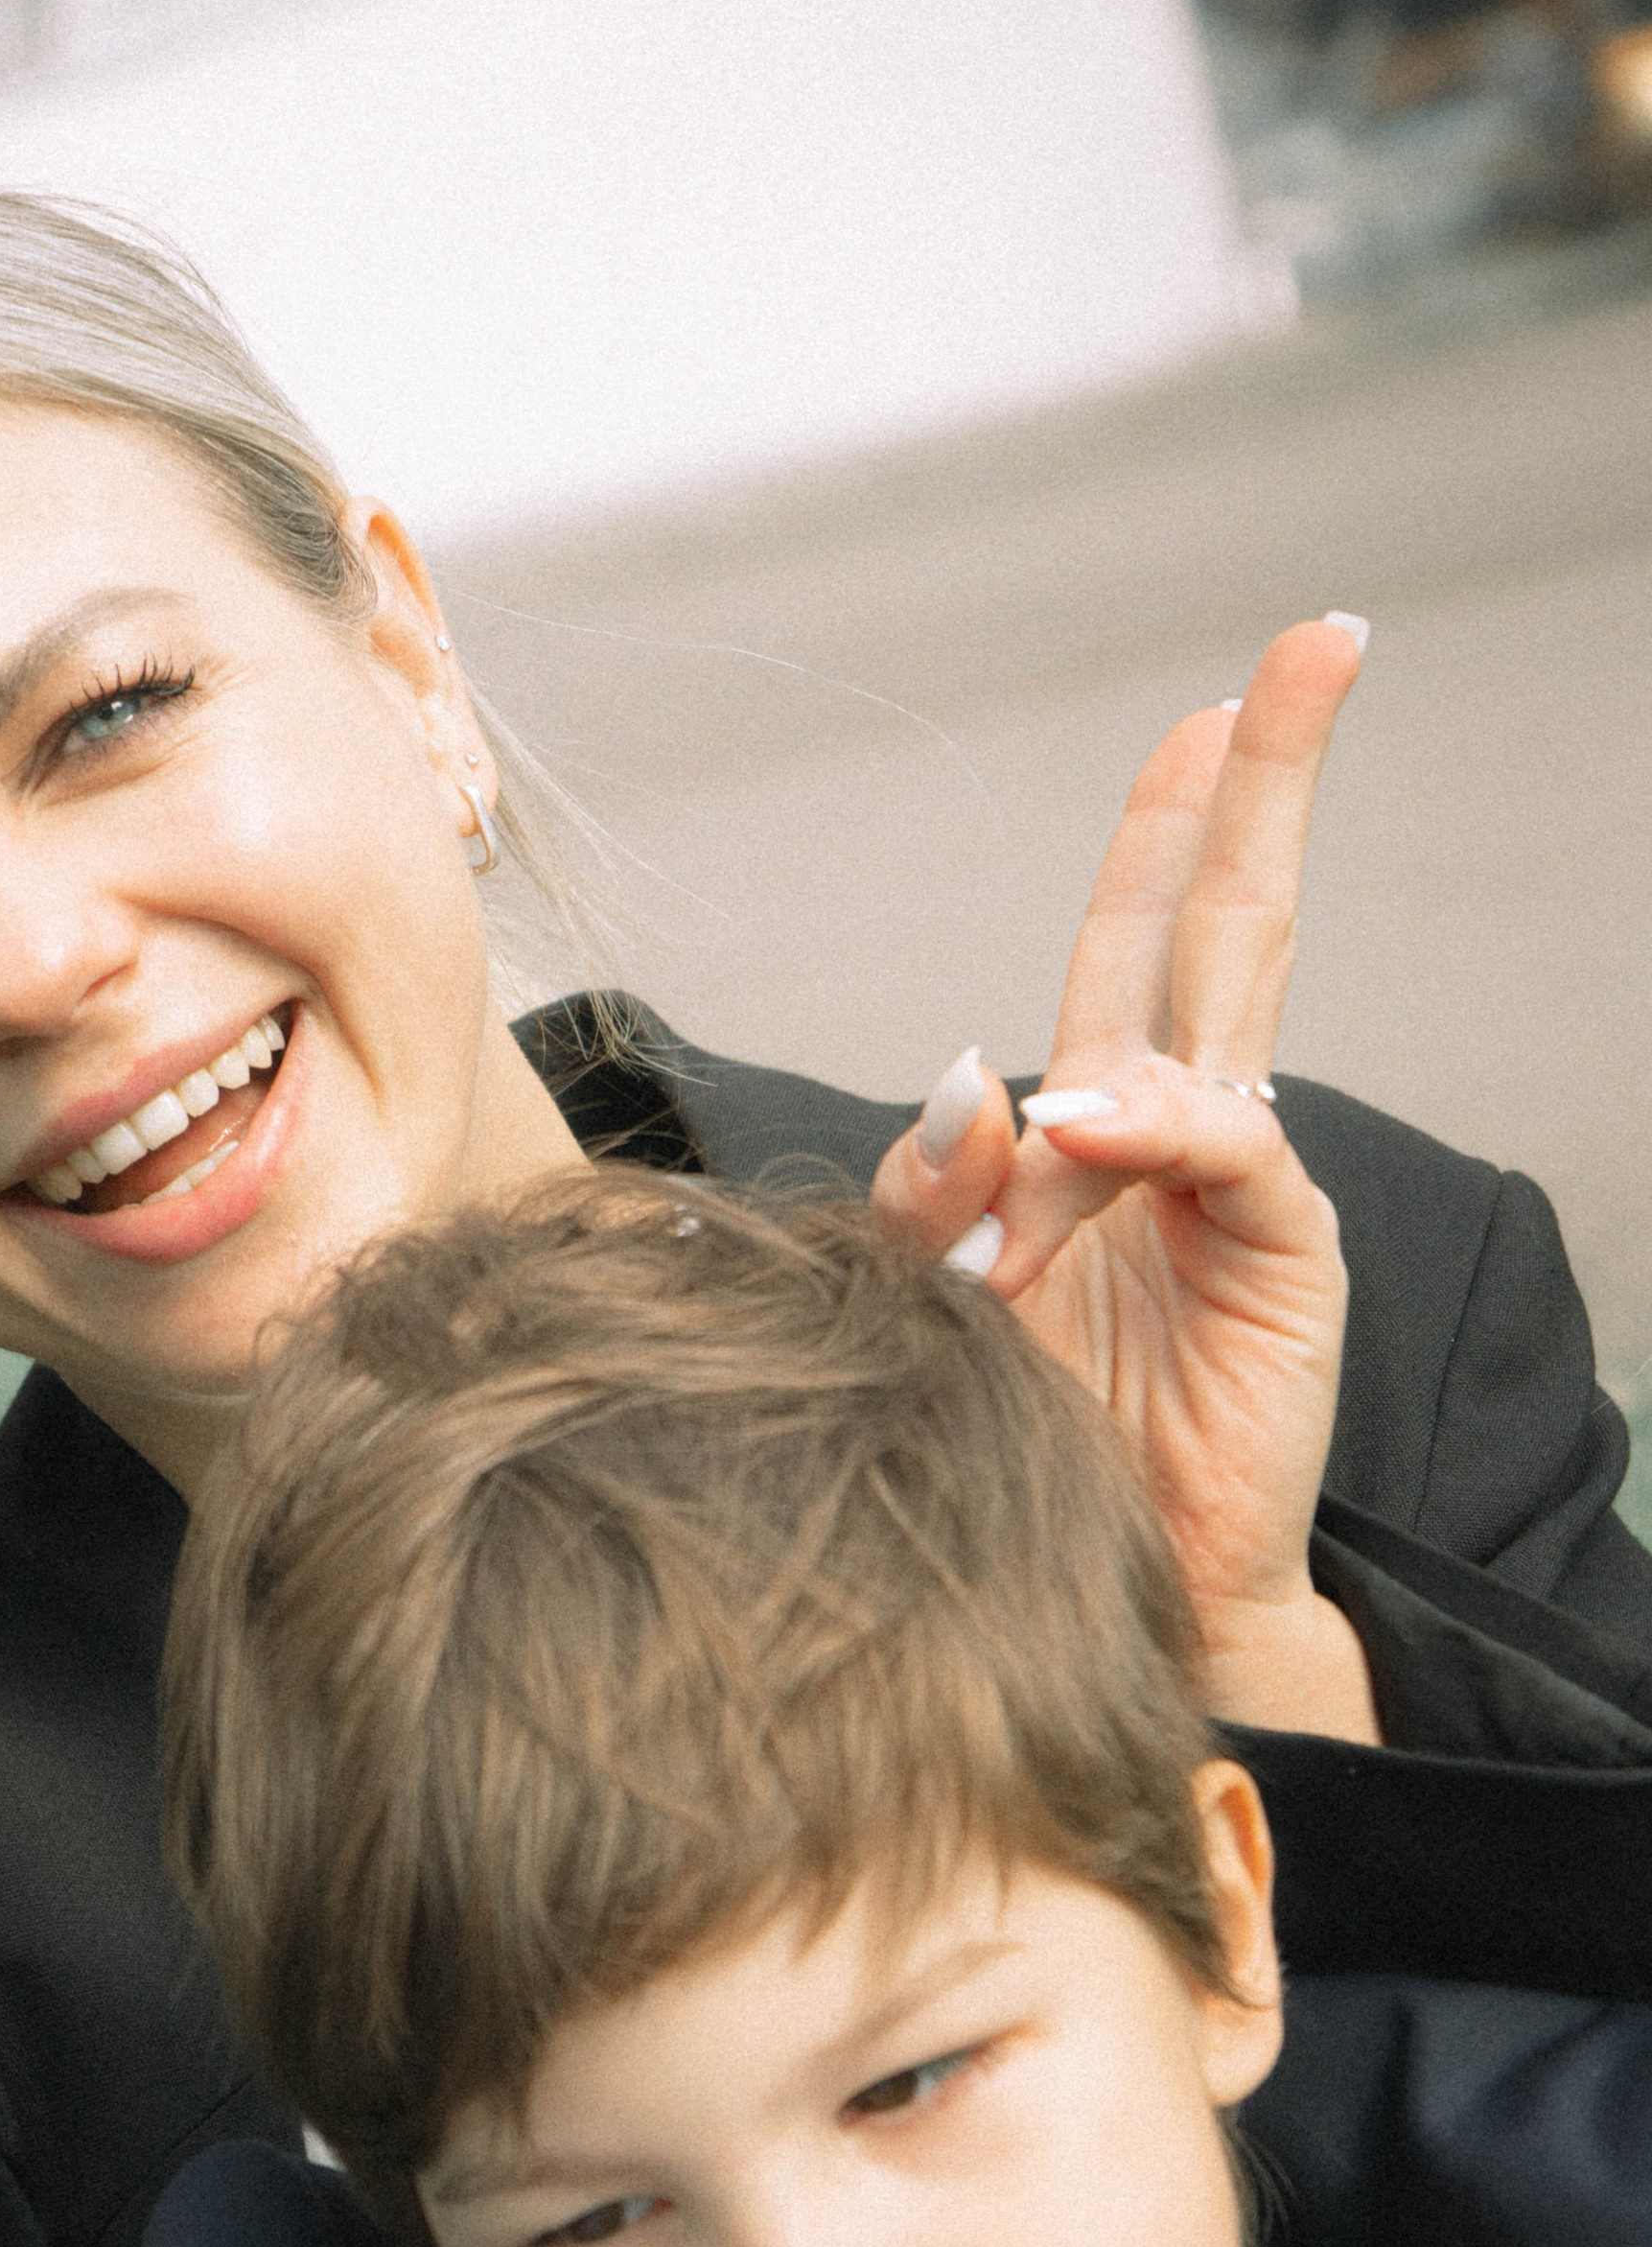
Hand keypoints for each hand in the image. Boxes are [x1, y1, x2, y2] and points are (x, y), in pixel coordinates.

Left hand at [873, 619, 1378, 1740]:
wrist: (1117, 1596)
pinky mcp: (1283, 1261)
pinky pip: (1230, 1152)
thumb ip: (933, 1193)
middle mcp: (1175, 1141)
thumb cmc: (1023, 1453)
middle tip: (1312, 651)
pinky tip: (1099, 1121)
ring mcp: (1235, 1193)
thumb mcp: (937, 1302)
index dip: (1163, 830)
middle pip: (1221, 923)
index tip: (1194, 717)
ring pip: (1235, 997)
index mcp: (1097, 1134)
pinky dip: (1161, 1123)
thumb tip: (972, 1075)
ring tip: (1211, 745)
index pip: (1133, 948)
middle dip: (1259, 781)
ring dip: (1215, 865)